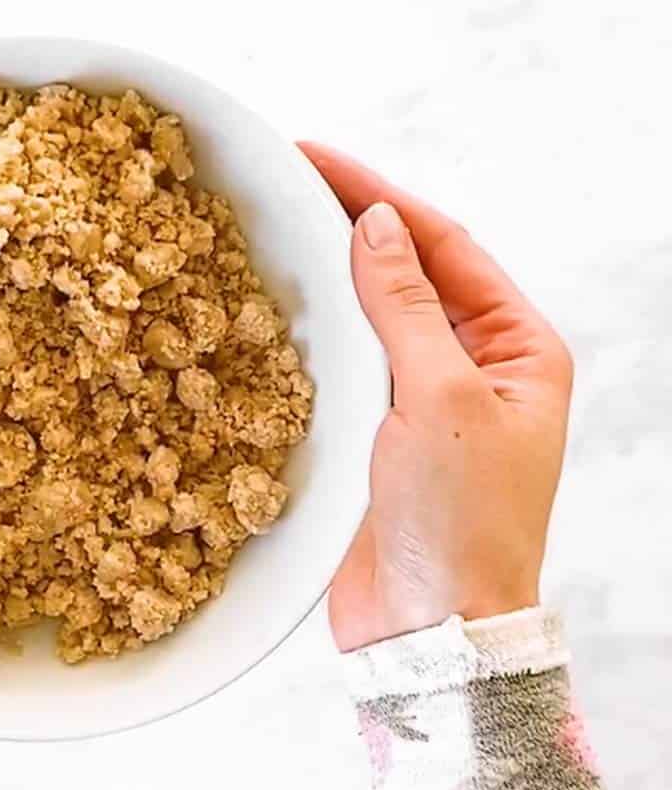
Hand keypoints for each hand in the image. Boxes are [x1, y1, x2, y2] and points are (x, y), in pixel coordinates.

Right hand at [300, 144, 573, 652]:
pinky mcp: (377, 435)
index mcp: (518, 349)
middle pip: (406, 273)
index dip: (380, 197)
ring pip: (370, 316)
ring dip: (326, 275)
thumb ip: (407, 307)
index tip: (317, 157)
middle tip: (283, 179)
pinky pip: (344, 365)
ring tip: (271, 227)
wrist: (430, 631)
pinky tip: (271, 308)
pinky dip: (310, 332)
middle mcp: (475, 366)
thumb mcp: (442, 398)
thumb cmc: (461, 521)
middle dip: (349, 225)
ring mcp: (423, 400)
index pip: (444, 246)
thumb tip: (375, 226)